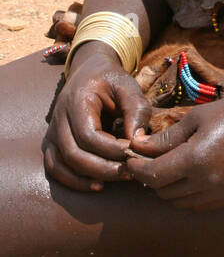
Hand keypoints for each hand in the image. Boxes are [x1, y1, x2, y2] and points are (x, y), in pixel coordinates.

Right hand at [43, 41, 151, 191]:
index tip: (133, 151)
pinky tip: (98, 184)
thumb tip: (137, 141)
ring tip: (118, 178)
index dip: (111, 149)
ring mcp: (52, 132)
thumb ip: (136, 110)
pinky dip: (73, 181)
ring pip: (61, 165)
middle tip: (130, 172)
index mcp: (76, 101)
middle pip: (73, 154)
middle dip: (103, 168)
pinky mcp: (53, 143)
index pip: (88, 135)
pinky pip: (55, 168)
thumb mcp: (128, 86)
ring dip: (89, 178)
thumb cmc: (111, 80)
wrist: (89, 72)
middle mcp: (58, 118)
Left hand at [124, 87, 223, 210]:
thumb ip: (166, 136)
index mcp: (196, 160)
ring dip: (169, 189)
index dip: (137, 168)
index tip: (131, 158)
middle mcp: (207, 183)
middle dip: (151, 178)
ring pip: (180, 203)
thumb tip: (139, 145)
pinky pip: (200, 205)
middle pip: (164, 192)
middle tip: (147, 161)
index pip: (153, 176)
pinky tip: (190, 177)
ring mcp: (222, 194)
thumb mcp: (198, 116)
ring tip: (168, 168)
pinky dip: (188, 195)